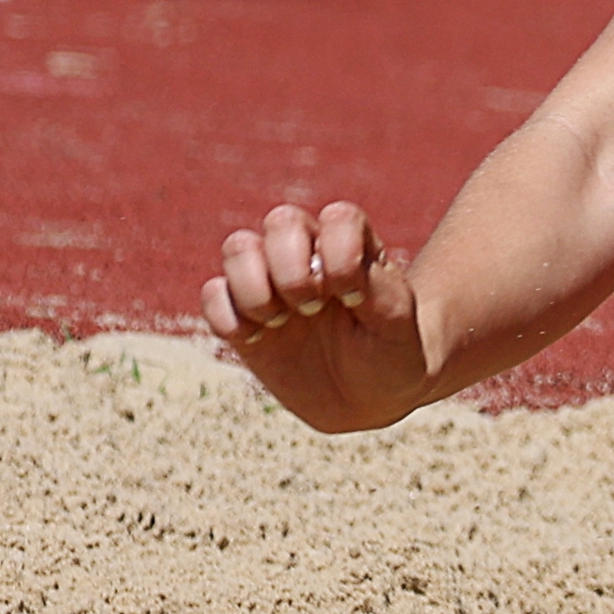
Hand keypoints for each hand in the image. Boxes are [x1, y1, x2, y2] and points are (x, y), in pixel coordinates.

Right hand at [201, 200, 427, 433]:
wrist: (366, 396)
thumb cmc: (390, 351)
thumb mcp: (398, 325)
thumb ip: (380, 292)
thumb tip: (341, 274)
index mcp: (353, 246)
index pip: (338, 218)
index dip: (340, 252)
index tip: (352, 297)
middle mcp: (308, 254)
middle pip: (282, 221)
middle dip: (292, 267)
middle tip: (311, 307)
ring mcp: (271, 283)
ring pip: (239, 246)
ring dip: (254, 286)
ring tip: (279, 321)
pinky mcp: (242, 316)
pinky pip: (214, 294)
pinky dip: (226, 315)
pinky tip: (254, 340)